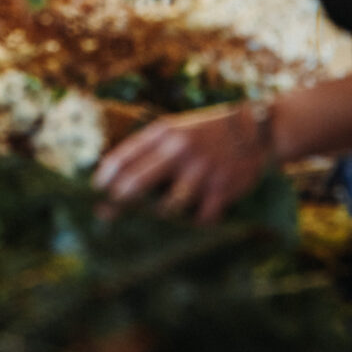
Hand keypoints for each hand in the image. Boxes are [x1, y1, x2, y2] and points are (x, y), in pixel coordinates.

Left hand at [94, 103, 270, 224]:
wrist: (256, 130)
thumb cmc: (207, 133)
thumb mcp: (178, 129)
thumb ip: (151, 148)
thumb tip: (115, 176)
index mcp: (165, 132)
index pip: (124, 156)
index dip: (106, 177)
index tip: (96, 191)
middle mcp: (180, 150)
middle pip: (137, 183)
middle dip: (119, 202)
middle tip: (108, 215)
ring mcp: (201, 170)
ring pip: (167, 207)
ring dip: (159, 216)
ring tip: (156, 218)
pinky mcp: (221, 188)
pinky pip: (200, 217)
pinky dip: (196, 222)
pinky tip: (195, 218)